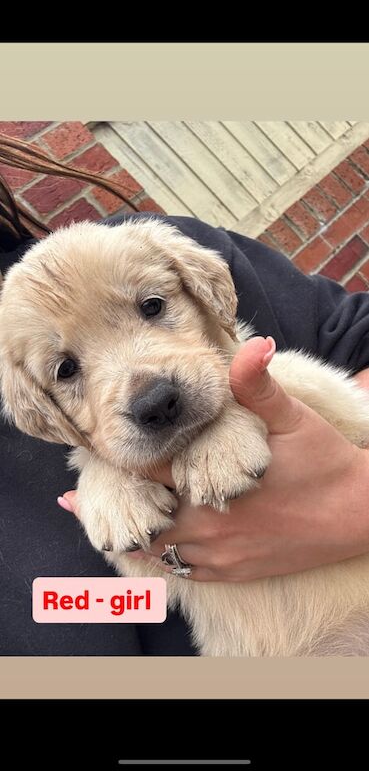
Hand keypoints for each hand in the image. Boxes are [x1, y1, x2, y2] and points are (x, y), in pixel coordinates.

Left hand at [59, 337, 368, 582]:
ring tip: (99, 525)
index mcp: (213, 485)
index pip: (149, 473)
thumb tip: (252, 344)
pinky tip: (149, 549)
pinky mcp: (234, 571)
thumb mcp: (292, 419)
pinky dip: (161, 559)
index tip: (90, 454)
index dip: (116, 462)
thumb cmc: (324, 463)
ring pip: (158, 550)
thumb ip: (259, 386)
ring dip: (131, 534)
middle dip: (111, 506)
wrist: (359, 517)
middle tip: (73, 499)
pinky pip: (184, 571)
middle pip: (143, 518)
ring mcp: (220, 554)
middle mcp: (209, 526)